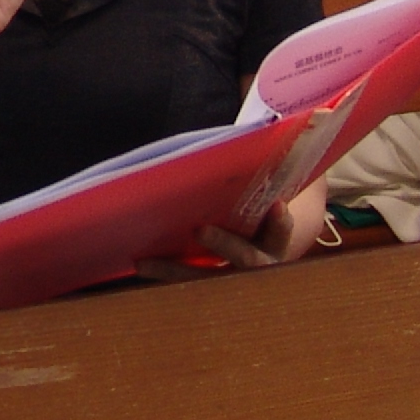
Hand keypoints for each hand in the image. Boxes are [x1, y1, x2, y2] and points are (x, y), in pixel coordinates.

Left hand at [135, 181, 329, 281]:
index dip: (281, 222)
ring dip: (176, 270)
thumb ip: (259, 175)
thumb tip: (255, 135)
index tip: (278, 206)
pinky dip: (164, 274)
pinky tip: (137, 263)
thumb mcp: (263, 193)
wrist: (260, 242)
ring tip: (144, 260)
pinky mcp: (209, 284)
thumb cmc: (258, 205)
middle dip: (224, 244)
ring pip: (207, 280)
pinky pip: (186, 283)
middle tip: (200, 228)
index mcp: (276, 239)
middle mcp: (259, 265)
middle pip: (245, 259)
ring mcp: (234, 279)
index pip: (282, 231)